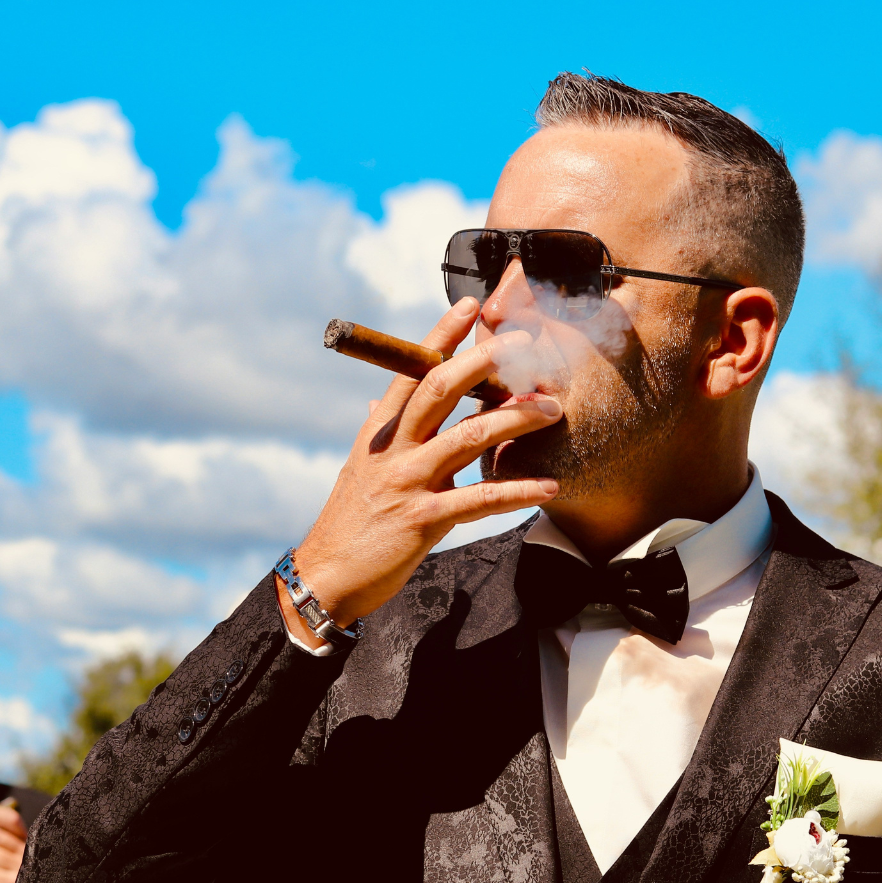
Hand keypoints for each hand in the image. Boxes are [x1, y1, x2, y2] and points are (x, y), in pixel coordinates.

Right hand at [285, 299, 563, 640]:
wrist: (328, 576)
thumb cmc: (349, 524)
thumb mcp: (360, 470)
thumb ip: (377, 434)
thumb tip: (376, 403)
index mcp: (378, 433)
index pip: (410, 372)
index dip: (440, 337)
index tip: (470, 306)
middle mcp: (392, 450)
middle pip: (440, 390)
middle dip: (485, 363)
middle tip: (525, 346)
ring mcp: (406, 483)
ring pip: (469, 437)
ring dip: (516, 420)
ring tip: (553, 409)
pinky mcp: (422, 521)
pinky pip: (480, 500)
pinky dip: (517, 490)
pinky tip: (549, 487)